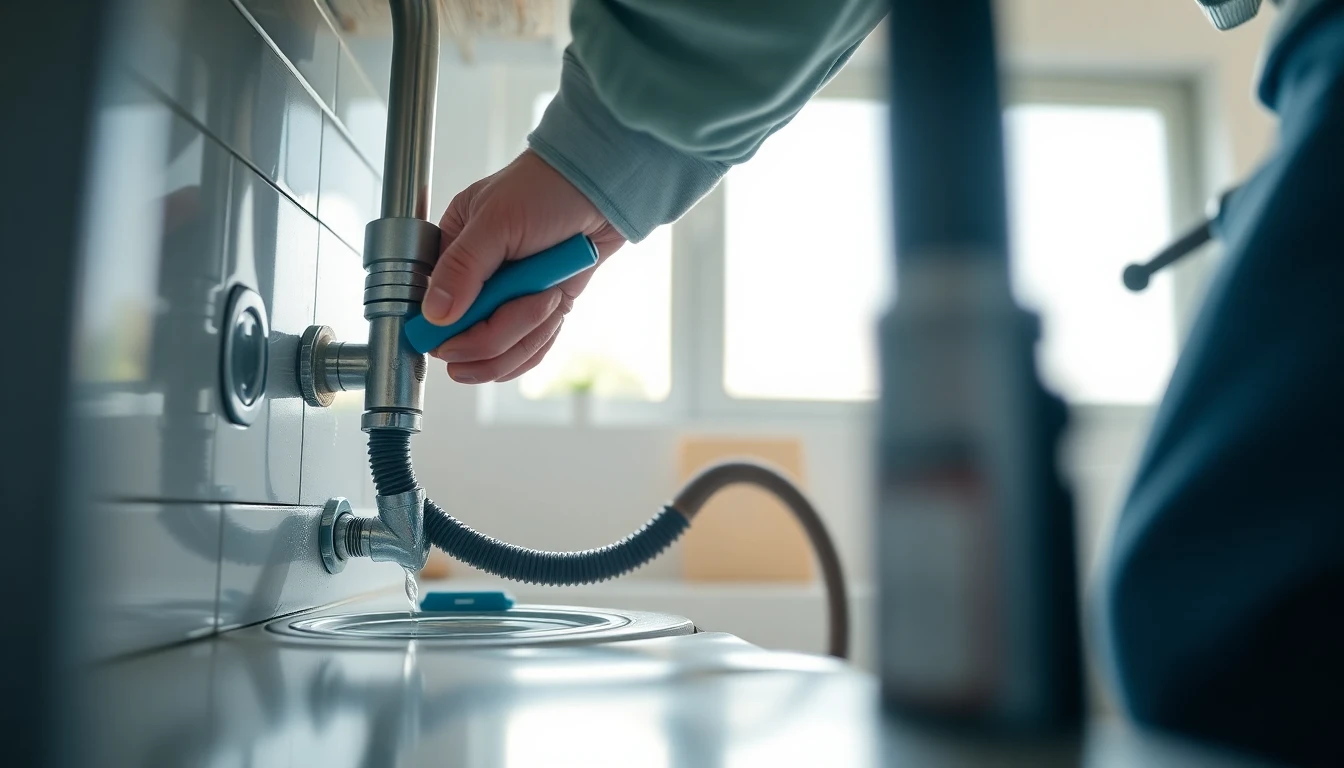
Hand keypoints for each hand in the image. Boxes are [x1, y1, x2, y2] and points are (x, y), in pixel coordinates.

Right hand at [422, 150, 624, 383]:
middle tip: (526, 305)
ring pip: (498, 350)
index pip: (433, 308)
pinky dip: (539, 340)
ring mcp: (507, 297)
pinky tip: (554, 311)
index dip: (444, 332)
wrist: (601, 189)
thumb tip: (434, 313)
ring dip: (526, 333)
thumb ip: (462, 269)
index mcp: (454, 249)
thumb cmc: (547, 189)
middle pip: (465, 338)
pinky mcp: (537, 310)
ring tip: (549, 296)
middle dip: (495, 335)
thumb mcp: (496, 222)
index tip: (452, 345)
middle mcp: (477, 278)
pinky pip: (527, 349)